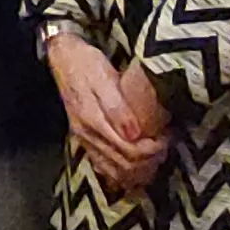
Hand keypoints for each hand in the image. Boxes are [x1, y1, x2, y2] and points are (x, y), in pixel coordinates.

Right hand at [46, 28, 167, 191]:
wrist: (63, 58)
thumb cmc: (87, 64)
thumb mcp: (105, 79)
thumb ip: (118, 108)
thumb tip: (134, 134)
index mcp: (93, 121)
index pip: (129, 151)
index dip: (152, 151)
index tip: (166, 138)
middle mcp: (87, 135)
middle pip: (123, 166)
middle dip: (149, 162)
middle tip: (164, 147)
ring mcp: (85, 139)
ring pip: (113, 171)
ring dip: (137, 170)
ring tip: (154, 157)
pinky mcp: (85, 138)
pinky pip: (103, 166)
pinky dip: (121, 171)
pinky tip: (134, 165)